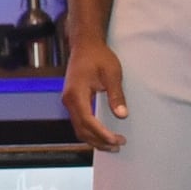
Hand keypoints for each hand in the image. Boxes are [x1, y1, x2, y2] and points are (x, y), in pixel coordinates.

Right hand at [61, 33, 128, 151]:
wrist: (84, 45)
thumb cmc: (98, 56)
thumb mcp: (112, 73)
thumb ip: (116, 95)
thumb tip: (122, 115)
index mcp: (76, 94)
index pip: (88, 121)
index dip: (101, 134)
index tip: (116, 140)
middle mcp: (69, 100)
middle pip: (81, 130)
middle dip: (99, 141)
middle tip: (119, 145)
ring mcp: (69, 102)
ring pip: (79, 129)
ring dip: (95, 139)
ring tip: (113, 144)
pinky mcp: (73, 102)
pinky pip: (80, 122)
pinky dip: (91, 131)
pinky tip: (103, 134)